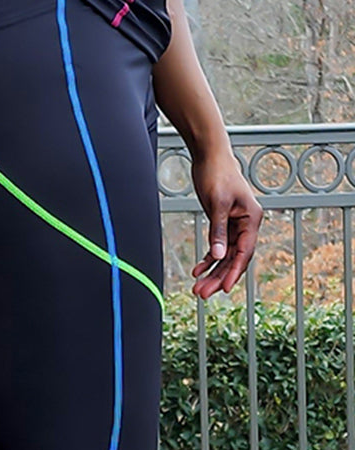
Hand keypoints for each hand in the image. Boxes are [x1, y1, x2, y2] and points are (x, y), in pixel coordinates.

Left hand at [190, 150, 263, 298]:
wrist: (210, 156)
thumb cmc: (217, 174)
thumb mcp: (216, 204)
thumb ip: (218, 231)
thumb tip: (218, 257)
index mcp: (251, 219)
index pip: (244, 253)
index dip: (234, 272)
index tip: (224, 289)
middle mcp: (246, 225)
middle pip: (234, 259)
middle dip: (219, 277)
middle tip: (203, 293)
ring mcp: (235, 226)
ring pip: (225, 256)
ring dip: (212, 273)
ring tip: (198, 288)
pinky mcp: (223, 224)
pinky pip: (218, 248)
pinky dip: (208, 260)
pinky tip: (197, 271)